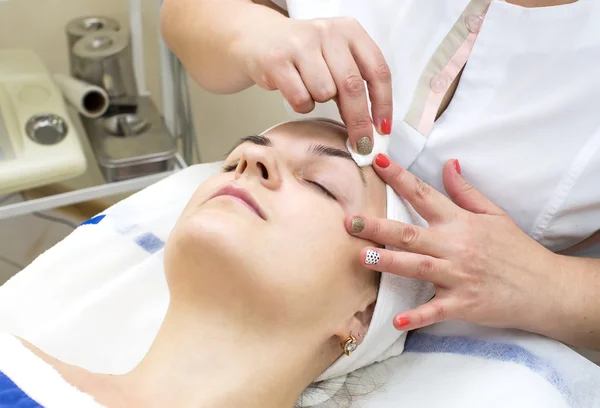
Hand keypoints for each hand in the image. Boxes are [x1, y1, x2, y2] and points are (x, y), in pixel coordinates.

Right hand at [233, 16, 392, 151]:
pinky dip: (301, 104)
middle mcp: (327, 32)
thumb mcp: (335, 55)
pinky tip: (294, 91)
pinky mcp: (277, 60)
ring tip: (309, 89)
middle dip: (359, 122)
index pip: (377, 70)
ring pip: (325, 93)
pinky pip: (300, 98)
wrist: (258, 39)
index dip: (383, 104)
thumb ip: (356, 79)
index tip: (382, 128)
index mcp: (350, 30)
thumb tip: (373, 125)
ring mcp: (301, 44)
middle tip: (361, 144)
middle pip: (352, 87)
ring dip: (319, 101)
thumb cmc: (303, 54)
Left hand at [347, 155, 559, 331]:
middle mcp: (455, 246)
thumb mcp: (494, 214)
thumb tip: (448, 164)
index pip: (423, 194)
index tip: (377, 162)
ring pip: (417, 266)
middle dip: (378, 227)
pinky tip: (398, 320)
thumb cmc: (516, 249)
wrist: (545, 287)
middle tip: (350, 222)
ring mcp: (458, 275)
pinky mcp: (463, 303)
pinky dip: (418, 316)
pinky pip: (436, 310)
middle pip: (410, 233)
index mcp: (460, 222)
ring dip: (389, 262)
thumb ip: (466, 192)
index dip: (399, 177)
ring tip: (361, 257)